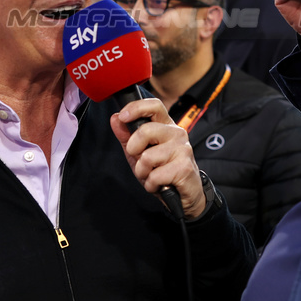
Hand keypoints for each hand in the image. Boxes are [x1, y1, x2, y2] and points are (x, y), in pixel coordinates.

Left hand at [110, 97, 206, 218]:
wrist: (183, 195)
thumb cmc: (162, 171)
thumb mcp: (139, 153)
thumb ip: (127, 136)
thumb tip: (115, 118)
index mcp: (166, 126)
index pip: (154, 105)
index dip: (136, 108)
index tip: (123, 116)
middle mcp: (177, 133)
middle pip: (146, 130)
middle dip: (134, 150)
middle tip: (141, 160)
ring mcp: (182, 150)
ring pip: (148, 157)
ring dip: (143, 172)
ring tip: (152, 175)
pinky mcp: (184, 168)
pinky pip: (155, 176)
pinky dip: (151, 184)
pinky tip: (160, 184)